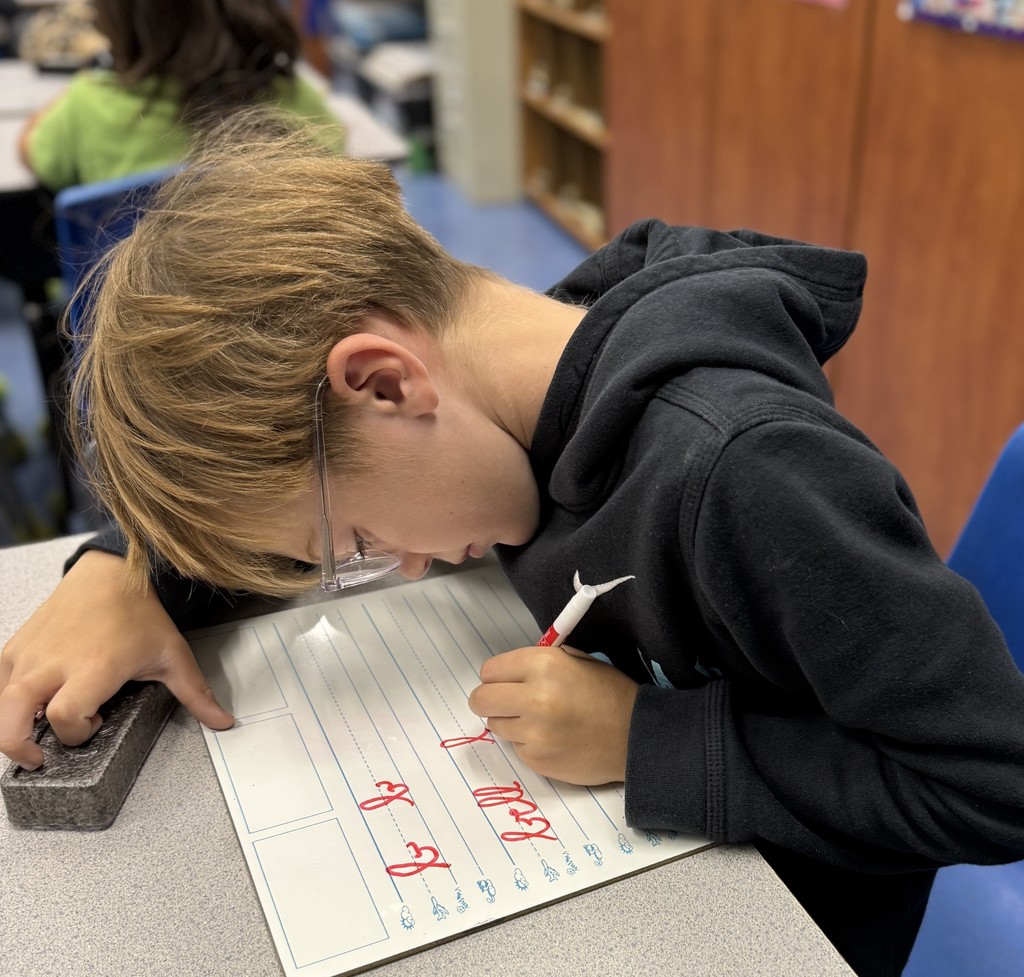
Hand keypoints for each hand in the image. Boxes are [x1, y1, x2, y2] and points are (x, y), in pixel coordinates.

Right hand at [0, 550, 233, 769]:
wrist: (112, 572)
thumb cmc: (140, 614)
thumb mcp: (172, 655)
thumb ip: (196, 694)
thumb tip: (223, 723)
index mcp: (94, 666)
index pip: (66, 717)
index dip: (77, 733)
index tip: (95, 725)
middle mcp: (55, 662)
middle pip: (13, 718)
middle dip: (19, 747)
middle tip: (38, 758)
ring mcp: (31, 653)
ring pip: (0, 702)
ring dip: (9, 725)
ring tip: (30, 734)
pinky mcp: (17, 645)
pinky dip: (5, 699)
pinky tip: (27, 704)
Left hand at [468, 645, 637, 785]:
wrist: (636, 737)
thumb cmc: (610, 695)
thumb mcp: (578, 661)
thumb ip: (540, 662)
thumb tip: (509, 671)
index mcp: (543, 664)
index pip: (490, 670)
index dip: (498, 675)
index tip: (507, 681)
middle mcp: (534, 697)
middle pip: (481, 698)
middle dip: (490, 699)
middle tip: (506, 702)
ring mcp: (533, 732)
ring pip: (495, 724)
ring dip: (510, 721)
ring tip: (539, 720)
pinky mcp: (536, 759)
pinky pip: (516, 747)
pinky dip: (527, 743)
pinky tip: (553, 738)